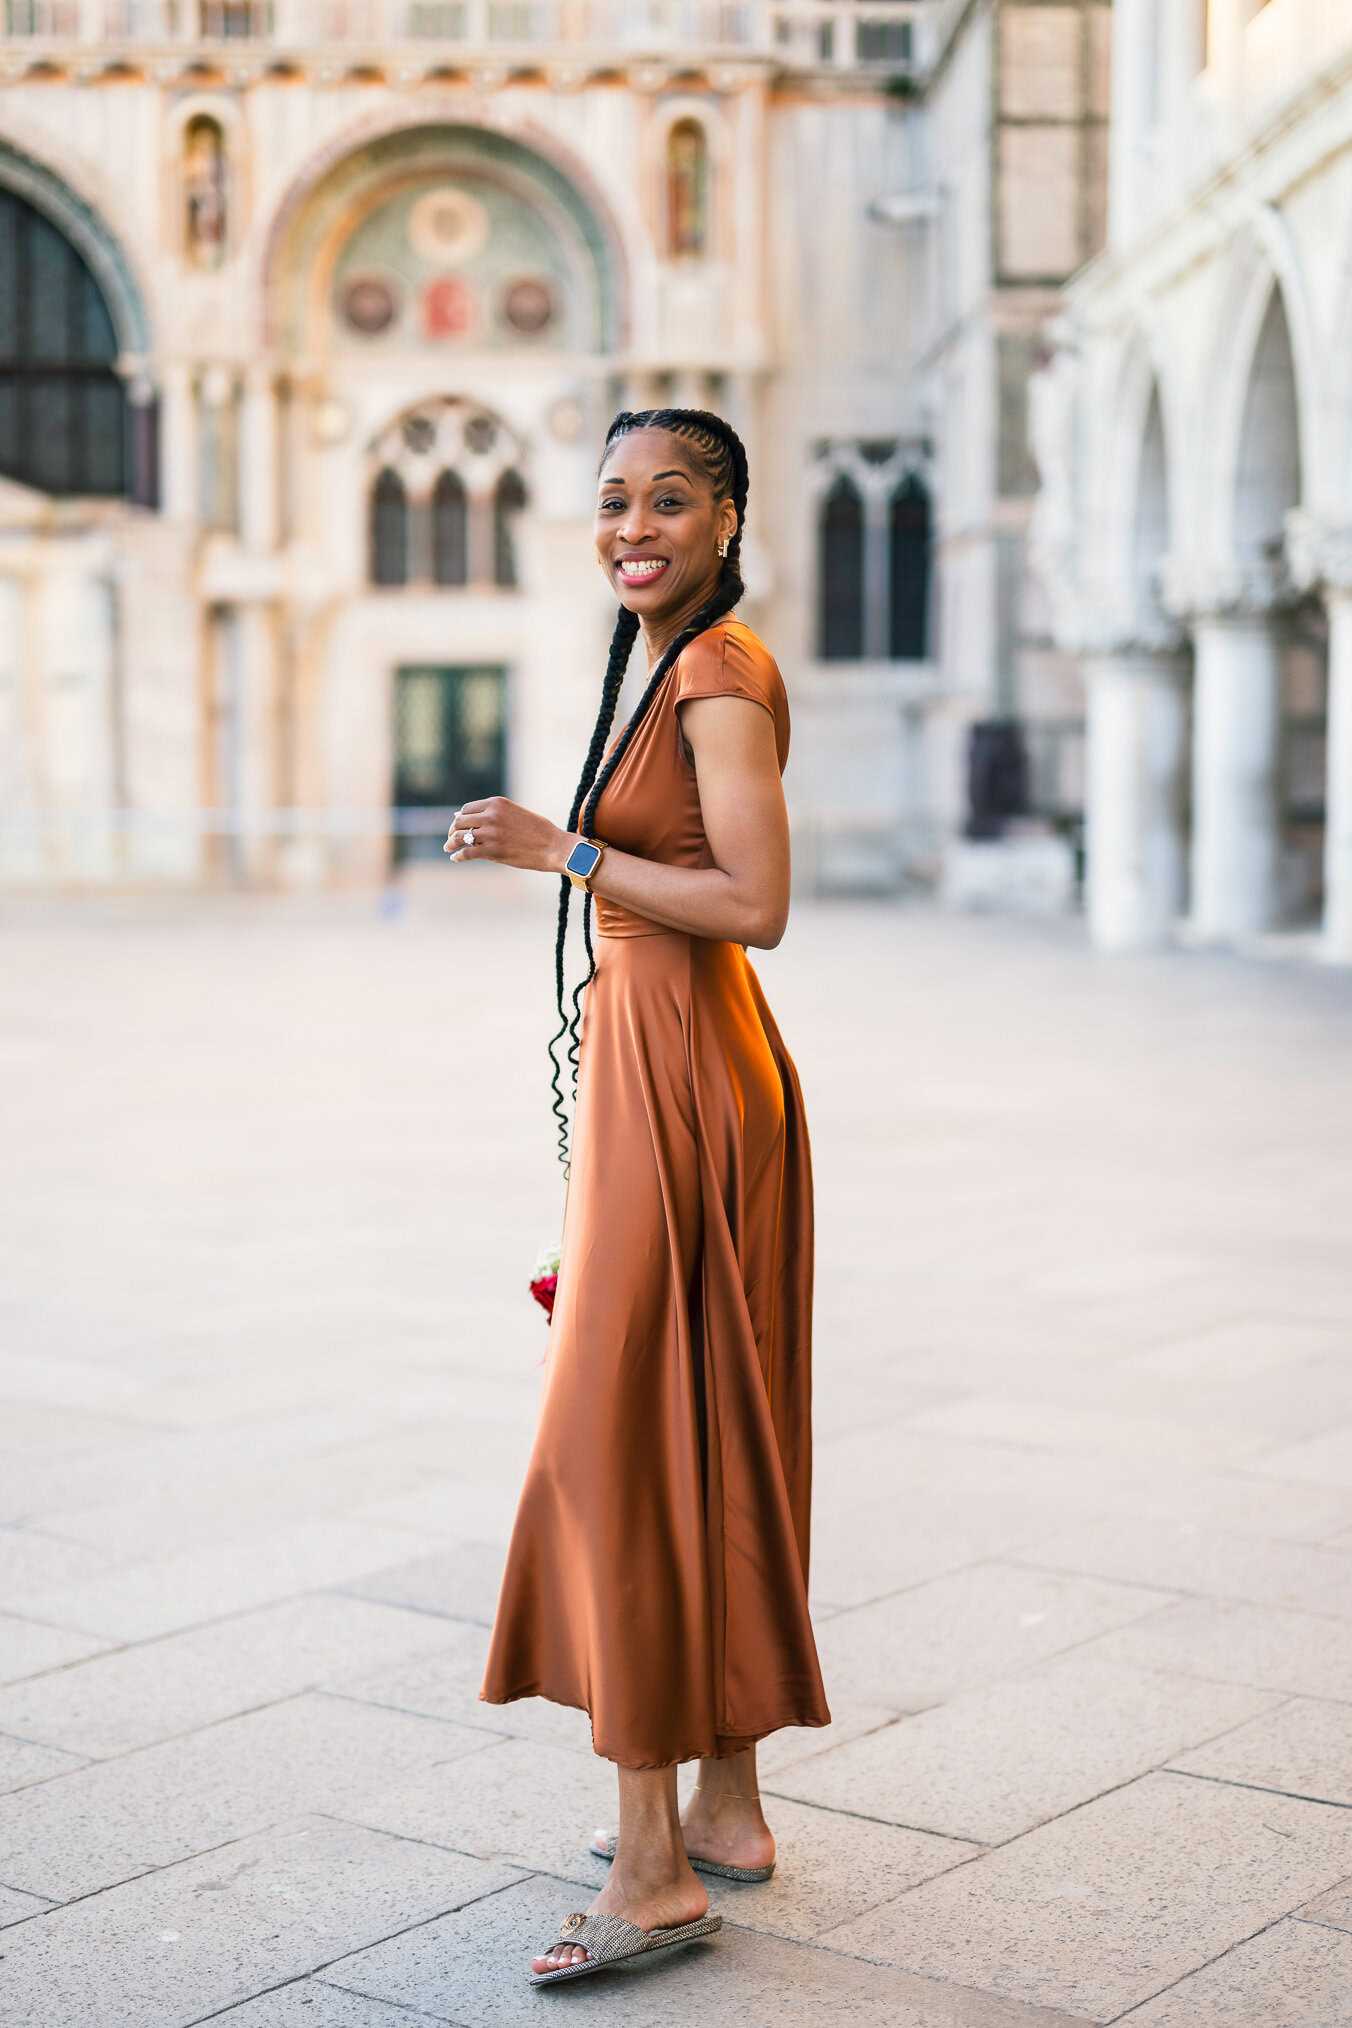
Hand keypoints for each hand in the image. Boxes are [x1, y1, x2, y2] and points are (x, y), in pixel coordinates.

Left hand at [444, 798, 571, 873]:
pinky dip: (458, 856)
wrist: (554, 846)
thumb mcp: (516, 814)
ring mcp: (490, 833)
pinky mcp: (492, 850)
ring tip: (448, 848)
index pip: (467, 809)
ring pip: (459, 837)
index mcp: (497, 803)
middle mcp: (491, 815)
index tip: (458, 825)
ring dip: (450, 843)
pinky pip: (466, 852)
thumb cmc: (539, 831)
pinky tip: (455, 858)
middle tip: (450, 838)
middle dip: (452, 830)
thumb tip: (472, 819)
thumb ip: (495, 814)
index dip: (460, 818)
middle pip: (460, 821)